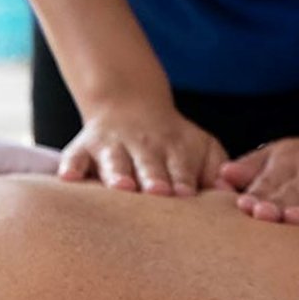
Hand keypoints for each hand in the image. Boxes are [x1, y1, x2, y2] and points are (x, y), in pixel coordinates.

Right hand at [58, 98, 225, 195]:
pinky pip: (74, 157)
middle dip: (154, 177)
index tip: (187, 194)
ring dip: (118, 173)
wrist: (130, 105)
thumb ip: (216, 170)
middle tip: (160, 193)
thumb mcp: (201, 147)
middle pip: (150, 164)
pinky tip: (68, 179)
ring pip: (114, 160)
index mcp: (176, 148)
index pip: (182, 166)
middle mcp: (144, 146)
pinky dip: (71, 166)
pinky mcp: (83, 147)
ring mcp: (112, 146)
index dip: (184, 178)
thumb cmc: (173, 143)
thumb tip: (230, 193)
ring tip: (121, 187)